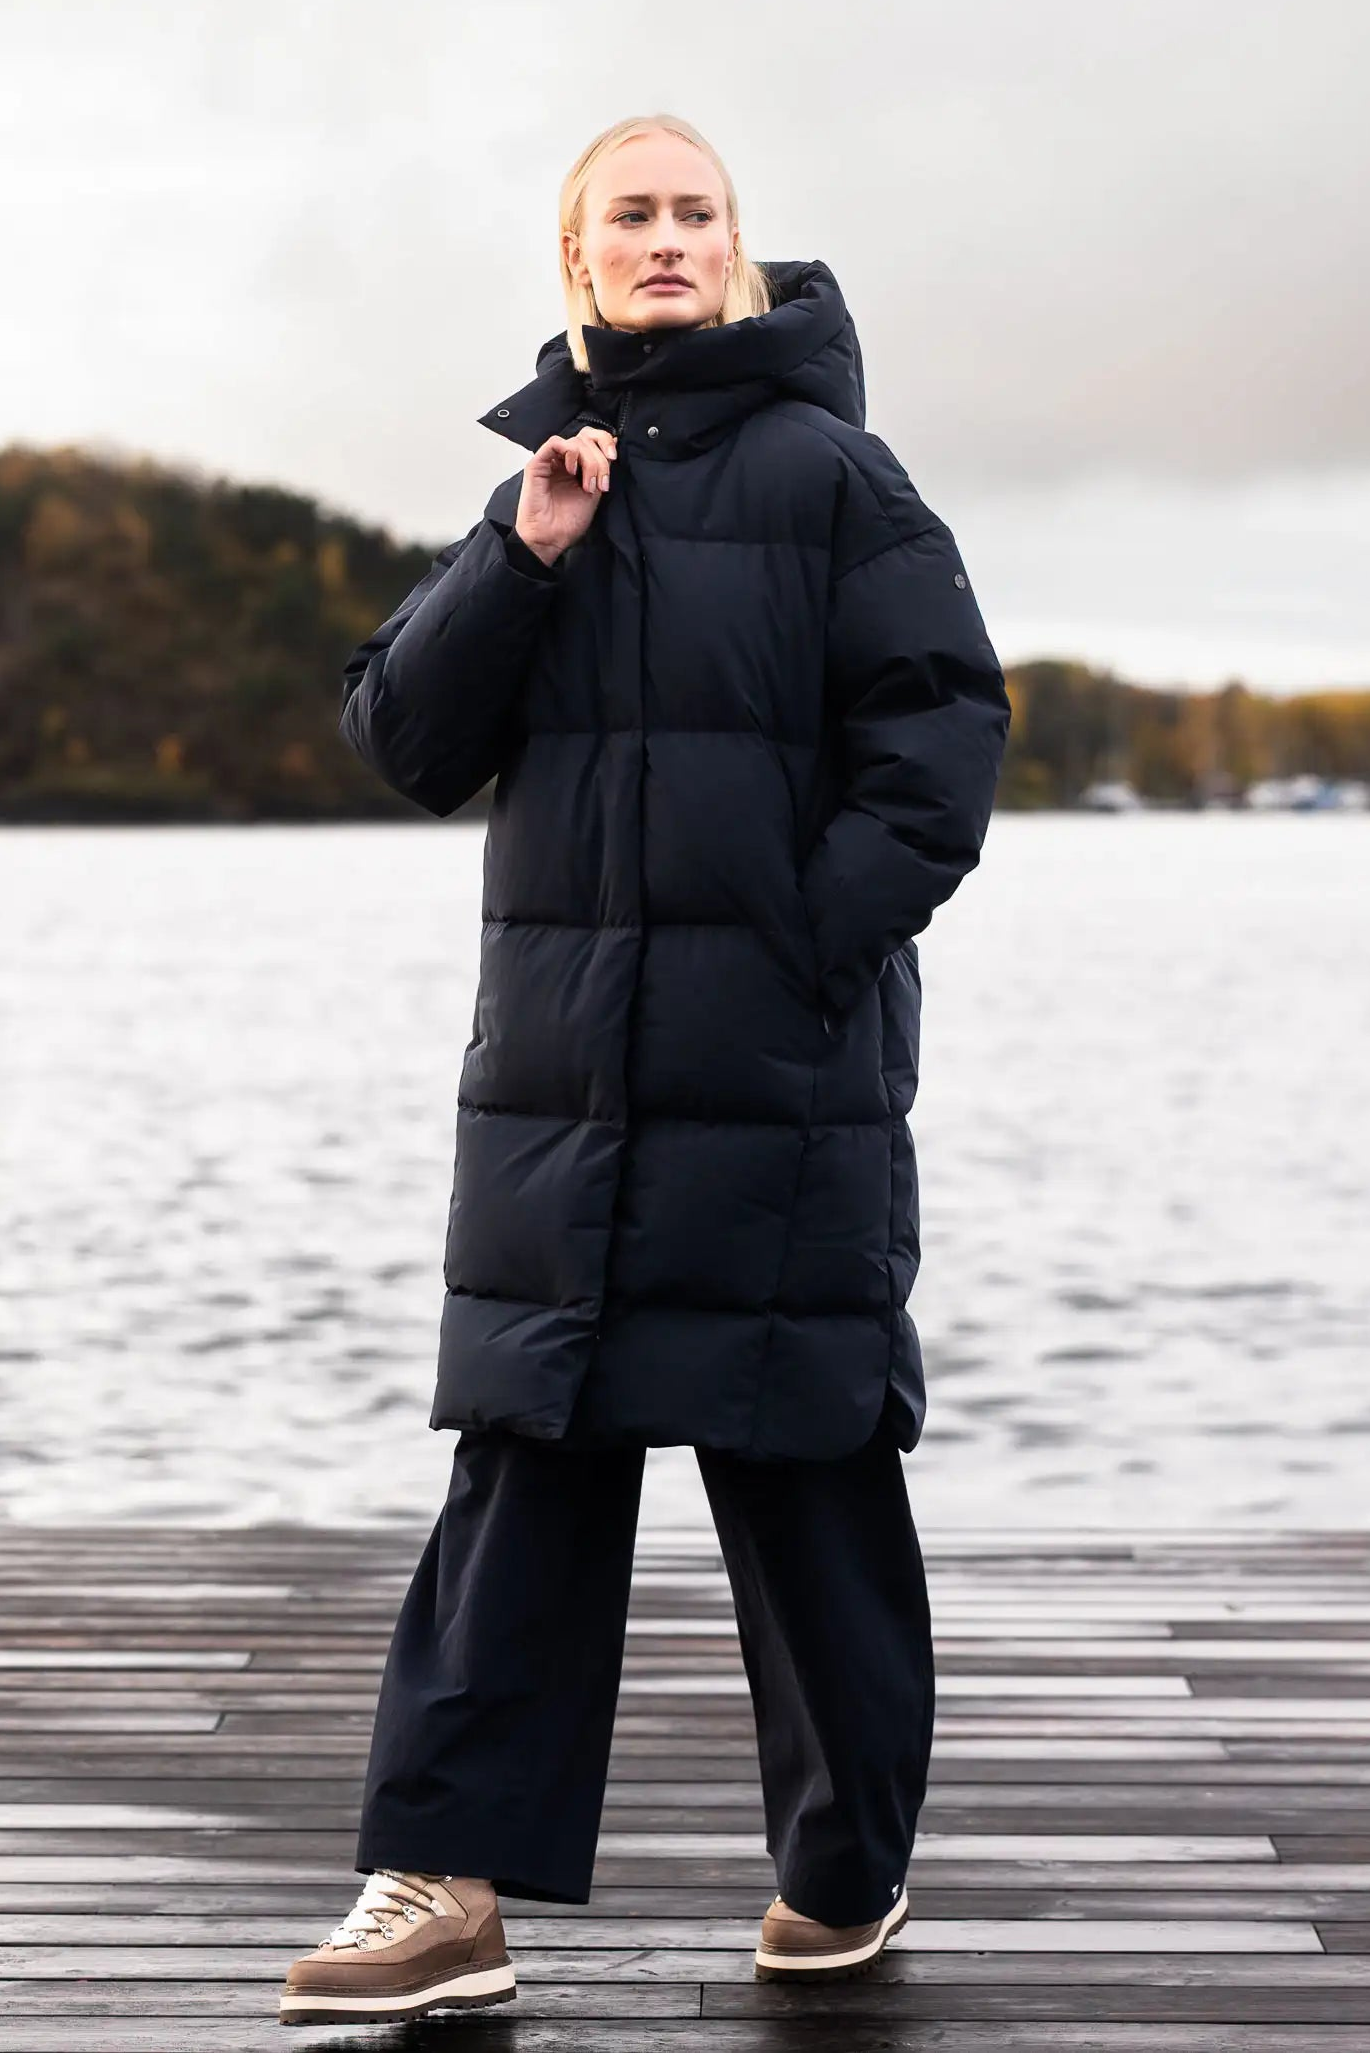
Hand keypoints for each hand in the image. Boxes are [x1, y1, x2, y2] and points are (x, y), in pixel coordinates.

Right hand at [513, 426, 616, 564]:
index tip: (613, 458)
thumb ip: (602, 468)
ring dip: (589, 462)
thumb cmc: (569, 521)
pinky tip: (572, 471)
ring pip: (575, 441)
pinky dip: (569, 453)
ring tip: (588, 486)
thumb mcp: (595, 491)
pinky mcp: (537, 464)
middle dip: (600, 457)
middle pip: (586, 436)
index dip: (605, 442)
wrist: (551, 539)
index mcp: (577, 464)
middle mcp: (564, 459)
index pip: (592, 438)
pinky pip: (555, 442)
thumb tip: (614, 442)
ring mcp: (550, 460)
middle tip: (601, 482)